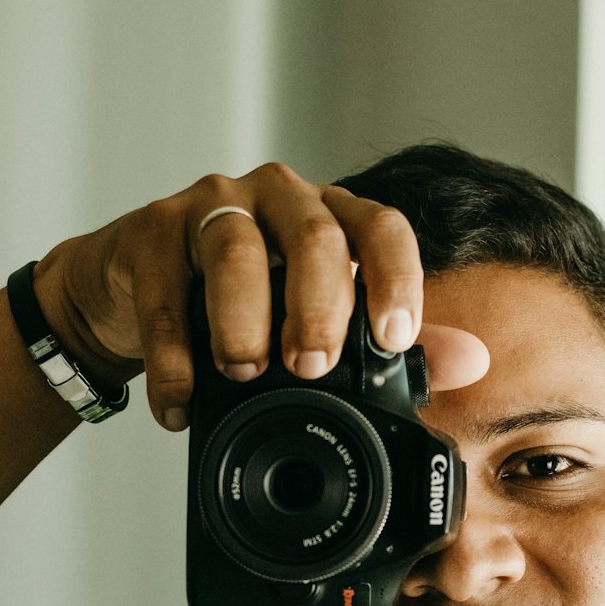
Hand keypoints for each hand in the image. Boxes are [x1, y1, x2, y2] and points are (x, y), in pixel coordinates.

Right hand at [32, 164, 490, 431]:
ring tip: (242, 373)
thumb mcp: (320, 327)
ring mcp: (211, 208)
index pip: (379, 227)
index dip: (394, 278)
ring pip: (234, 249)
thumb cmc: (243, 308)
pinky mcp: (150, 232)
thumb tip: (471, 361)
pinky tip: (181, 406)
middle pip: (312, 233)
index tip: (393, 340)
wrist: (133, 290)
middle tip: (311, 367)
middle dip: (317, 304)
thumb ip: (394, 349)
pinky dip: (172, 358)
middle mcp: (277, 199)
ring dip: (241, 320)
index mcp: (330, 217)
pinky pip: (163, 293)